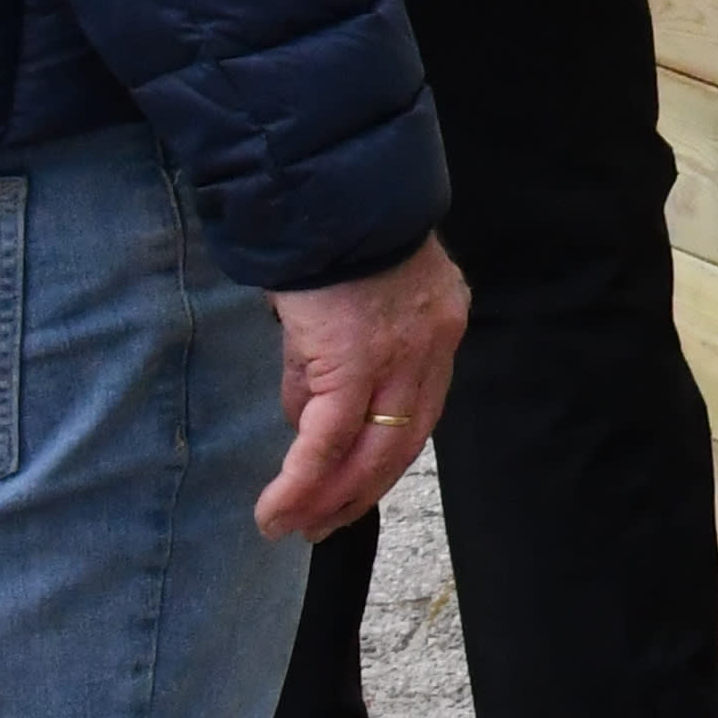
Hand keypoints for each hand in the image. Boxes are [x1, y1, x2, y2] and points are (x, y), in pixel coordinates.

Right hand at [259, 234, 466, 541]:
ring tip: (293, 526)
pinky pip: (329, 439)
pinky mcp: (355, 362)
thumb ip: (328, 362)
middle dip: (360, 492)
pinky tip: (278, 509)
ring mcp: (400, 356)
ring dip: (329, 498)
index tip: (353, 488)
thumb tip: (301, 418)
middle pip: (404, 443)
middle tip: (322, 525)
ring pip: (371, 452)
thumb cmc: (332, 236)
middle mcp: (433, 345)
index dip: (386, 456)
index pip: (420, 411)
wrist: (331, 191)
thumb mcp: (346, 303)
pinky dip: (303, 481)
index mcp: (439, 326)